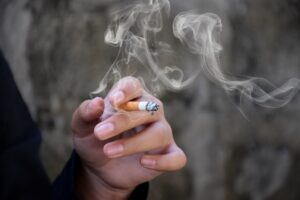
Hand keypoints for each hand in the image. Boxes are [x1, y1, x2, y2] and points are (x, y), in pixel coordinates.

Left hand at [72, 77, 186, 199]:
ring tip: (109, 151)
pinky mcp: (167, 154)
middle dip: (123, 121)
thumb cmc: (95, 140)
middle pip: (147, 109)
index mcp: (131, 98)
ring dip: (135, 143)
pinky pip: (176, 157)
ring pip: (159, 133)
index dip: (126, 91)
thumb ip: (85, 113)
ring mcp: (161, 133)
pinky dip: (164, 161)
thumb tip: (97, 102)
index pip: (134, 86)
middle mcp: (151, 112)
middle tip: (99, 133)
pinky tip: (144, 162)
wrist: (100, 168)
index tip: (114, 101)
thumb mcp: (82, 127)